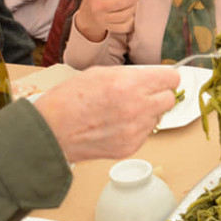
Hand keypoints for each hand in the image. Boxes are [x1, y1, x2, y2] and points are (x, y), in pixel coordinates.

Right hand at [34, 66, 178, 161]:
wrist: (49, 132)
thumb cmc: (68, 100)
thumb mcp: (99, 74)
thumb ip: (130, 75)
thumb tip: (150, 78)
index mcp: (129, 84)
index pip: (171, 79)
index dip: (166, 78)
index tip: (162, 79)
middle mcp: (137, 107)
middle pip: (170, 100)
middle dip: (159, 95)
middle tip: (144, 95)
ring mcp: (135, 130)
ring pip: (158, 118)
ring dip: (147, 113)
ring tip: (122, 111)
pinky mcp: (130, 147)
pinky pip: (145, 133)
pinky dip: (136, 128)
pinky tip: (116, 125)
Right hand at [75, 0, 140, 41]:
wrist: (86, 17)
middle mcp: (96, 7)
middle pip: (120, 3)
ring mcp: (101, 19)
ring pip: (124, 15)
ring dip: (133, 8)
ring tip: (134, 3)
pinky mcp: (107, 28)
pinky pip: (125, 26)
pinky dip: (131, 19)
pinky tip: (130, 13)